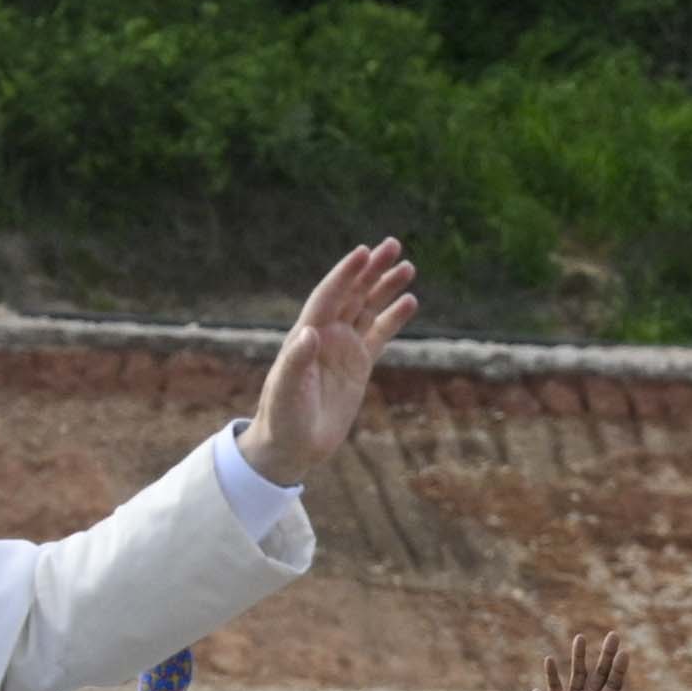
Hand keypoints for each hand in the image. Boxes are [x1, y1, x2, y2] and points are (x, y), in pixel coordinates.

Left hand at [244, 241, 421, 486]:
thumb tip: (309, 332)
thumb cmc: (281, 417)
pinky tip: (410, 302)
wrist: (292, 444)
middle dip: (371, 270)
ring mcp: (343, 348)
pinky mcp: (359, 365)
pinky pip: (379, 335)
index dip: (346, 274)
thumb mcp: (285, 392)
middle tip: (393, 246)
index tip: (364, 252)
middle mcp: (326, 335)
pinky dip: (393, 318)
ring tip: (408, 267)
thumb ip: (296, 362)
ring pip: (368, 309)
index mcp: (306, 335)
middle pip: (352, 294)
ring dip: (386, 288)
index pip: (329, 296)